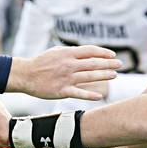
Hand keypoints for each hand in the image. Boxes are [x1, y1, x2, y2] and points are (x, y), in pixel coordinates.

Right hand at [7, 45, 121, 99]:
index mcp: (67, 53)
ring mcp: (66, 78)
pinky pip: (79, 93)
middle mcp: (69, 65)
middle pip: (93, 63)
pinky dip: (90, 95)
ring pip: (89, 77)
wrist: (26, 75)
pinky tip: (100, 96)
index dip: (103, 52)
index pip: (90, 51)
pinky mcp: (62, 90)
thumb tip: (87, 52)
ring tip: (114, 75)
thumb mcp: (56, 52)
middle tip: (120, 64)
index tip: (113, 55)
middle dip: (108, 63)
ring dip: (104, 76)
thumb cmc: (42, 63)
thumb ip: (71, 52)